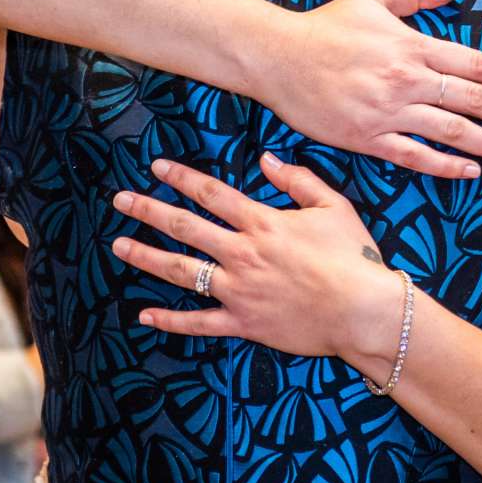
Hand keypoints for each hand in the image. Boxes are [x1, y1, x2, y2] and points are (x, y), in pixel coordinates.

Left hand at [111, 154, 404, 369]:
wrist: (363, 311)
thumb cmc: (355, 257)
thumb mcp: (333, 207)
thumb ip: (298, 180)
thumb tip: (266, 158)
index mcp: (263, 223)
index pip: (211, 194)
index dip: (181, 178)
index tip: (156, 167)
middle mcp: (243, 254)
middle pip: (185, 228)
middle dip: (149, 211)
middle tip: (120, 200)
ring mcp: (239, 291)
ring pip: (183, 272)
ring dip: (148, 257)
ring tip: (119, 246)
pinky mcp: (244, 324)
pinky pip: (200, 323)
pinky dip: (171, 322)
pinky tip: (145, 316)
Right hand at [255, 0, 481, 180]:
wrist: (276, 57)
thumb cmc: (325, 26)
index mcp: (411, 46)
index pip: (473, 65)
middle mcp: (406, 80)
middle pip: (472, 100)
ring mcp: (387, 112)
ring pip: (451, 132)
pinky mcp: (366, 138)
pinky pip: (415, 156)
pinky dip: (445, 165)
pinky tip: (469, 171)